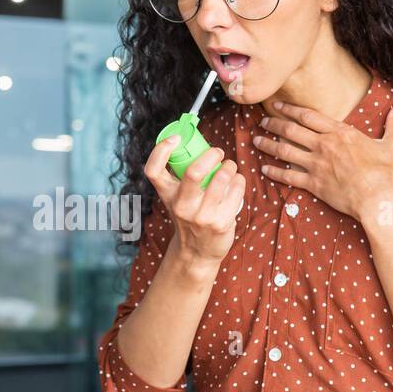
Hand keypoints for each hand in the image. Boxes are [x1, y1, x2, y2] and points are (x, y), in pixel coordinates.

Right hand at [144, 135, 244, 268]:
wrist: (197, 253)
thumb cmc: (190, 217)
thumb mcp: (177, 198)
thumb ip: (180, 177)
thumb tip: (197, 144)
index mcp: (167, 195)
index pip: (153, 170)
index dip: (161, 149)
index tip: (176, 138)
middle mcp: (182, 206)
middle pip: (194, 172)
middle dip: (211, 155)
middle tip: (218, 152)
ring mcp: (202, 216)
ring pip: (221, 178)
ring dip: (230, 166)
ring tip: (230, 167)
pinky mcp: (221, 223)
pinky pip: (236, 190)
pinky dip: (239, 181)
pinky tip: (236, 182)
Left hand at [252, 98, 392, 223]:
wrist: (379, 199)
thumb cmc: (387, 173)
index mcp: (340, 133)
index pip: (308, 116)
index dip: (290, 109)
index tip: (277, 105)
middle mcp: (324, 146)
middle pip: (291, 130)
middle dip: (274, 124)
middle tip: (262, 121)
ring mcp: (316, 165)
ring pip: (285, 151)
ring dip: (268, 145)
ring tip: (256, 141)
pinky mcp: (314, 185)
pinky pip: (288, 176)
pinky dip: (275, 172)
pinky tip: (265, 169)